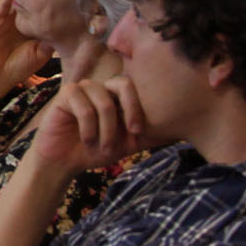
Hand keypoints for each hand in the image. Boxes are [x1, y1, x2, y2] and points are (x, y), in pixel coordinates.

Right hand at [0, 0, 49, 99]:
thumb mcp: (43, 53)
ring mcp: (9, 19)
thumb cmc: (20, 67)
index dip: (53, 2)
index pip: (45, 10)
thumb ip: (51, 38)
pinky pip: (3, 5)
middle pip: (32, 1)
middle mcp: (22, 20)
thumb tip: (63, 23)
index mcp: (35, 28)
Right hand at [30, 75, 147, 174]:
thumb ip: (151, 135)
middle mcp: (101, 87)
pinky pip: (84, 108)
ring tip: (102, 145)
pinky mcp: (66, 95)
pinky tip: (86, 140)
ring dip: (106, 130)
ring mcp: (82, 89)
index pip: (134, 87)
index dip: (138, 108)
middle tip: (129, 134)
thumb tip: (181, 132)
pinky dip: (89, 129)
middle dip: (129, 111)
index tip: (138, 132)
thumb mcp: (129, 143)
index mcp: (115, 95)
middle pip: (122, 84)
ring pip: (104, 102)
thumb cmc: (95, 150)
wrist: (65, 161)